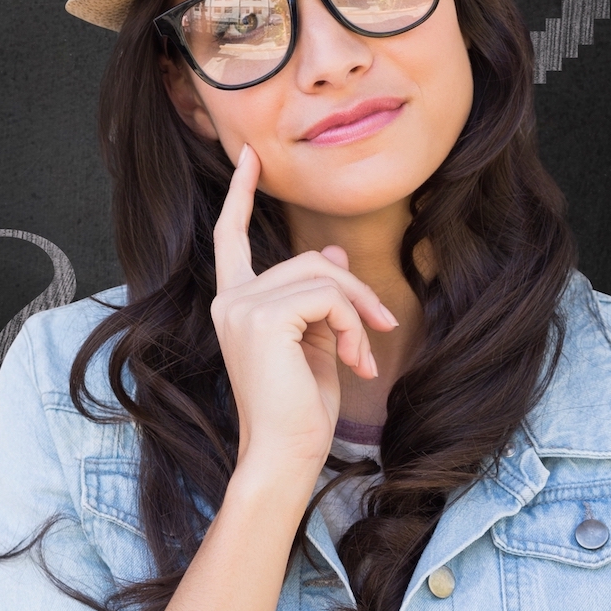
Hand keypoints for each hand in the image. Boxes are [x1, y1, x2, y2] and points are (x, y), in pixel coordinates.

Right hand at [211, 145, 396, 473]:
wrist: (285, 452)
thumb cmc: (299, 408)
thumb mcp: (316, 341)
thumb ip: (319, 296)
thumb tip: (334, 254)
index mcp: (234, 304)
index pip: (229, 238)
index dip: (240, 195)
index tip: (250, 158)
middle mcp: (229, 300)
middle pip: (307, 260)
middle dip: (354, 291)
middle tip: (381, 331)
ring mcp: (241, 307)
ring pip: (322, 275)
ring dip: (358, 311)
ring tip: (365, 355)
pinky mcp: (264, 318)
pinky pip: (327, 296)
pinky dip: (352, 323)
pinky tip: (355, 360)